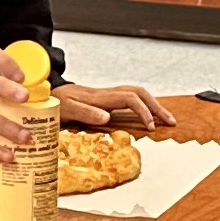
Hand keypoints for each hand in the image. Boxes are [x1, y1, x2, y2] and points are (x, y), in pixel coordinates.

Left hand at [52, 81, 166, 131]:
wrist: (49, 94)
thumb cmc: (56, 102)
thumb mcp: (67, 108)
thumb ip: (86, 113)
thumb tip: (107, 117)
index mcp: (102, 97)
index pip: (131, 99)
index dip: (143, 111)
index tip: (150, 127)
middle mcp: (108, 94)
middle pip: (140, 93)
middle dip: (158, 107)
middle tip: (171, 122)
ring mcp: (109, 96)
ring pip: (138, 94)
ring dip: (154, 105)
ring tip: (166, 119)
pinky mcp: (107, 101)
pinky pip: (131, 100)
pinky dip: (144, 106)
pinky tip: (148, 116)